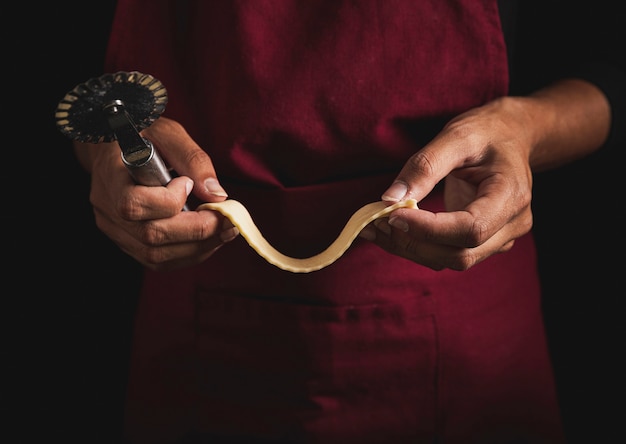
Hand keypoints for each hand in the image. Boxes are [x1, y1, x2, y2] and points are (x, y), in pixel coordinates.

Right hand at [74, 116, 237, 270]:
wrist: (117, 148)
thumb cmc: (143, 136)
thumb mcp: (168, 133)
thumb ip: (192, 159)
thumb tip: (217, 195)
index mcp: (110, 176)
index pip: (133, 204)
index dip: (169, 201)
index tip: (188, 184)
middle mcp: (106, 208)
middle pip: (150, 236)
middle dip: (197, 230)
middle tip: (226, 218)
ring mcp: (115, 229)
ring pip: (156, 255)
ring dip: (199, 247)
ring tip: (224, 229)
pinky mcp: (128, 242)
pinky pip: (159, 260)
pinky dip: (190, 253)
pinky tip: (209, 238)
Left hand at [360, 79, 608, 270]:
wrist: (510, 137)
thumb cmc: (486, 132)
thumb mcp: (456, 136)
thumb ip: (424, 167)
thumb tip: (389, 199)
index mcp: (511, 195)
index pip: (471, 229)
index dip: (428, 229)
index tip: (391, 214)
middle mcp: (512, 224)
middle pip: (460, 254)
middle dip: (412, 243)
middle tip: (374, 223)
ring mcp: (500, 238)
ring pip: (451, 260)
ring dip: (409, 249)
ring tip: (375, 227)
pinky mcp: (483, 243)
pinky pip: (447, 254)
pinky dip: (417, 246)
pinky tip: (392, 230)